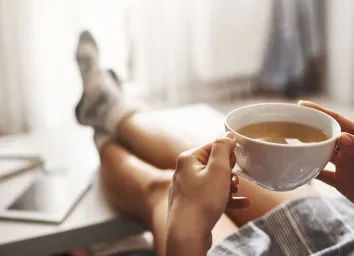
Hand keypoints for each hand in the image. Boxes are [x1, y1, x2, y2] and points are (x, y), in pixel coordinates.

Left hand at [167, 132, 249, 255]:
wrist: (187, 234)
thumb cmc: (202, 201)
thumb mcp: (218, 170)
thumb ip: (223, 148)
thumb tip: (227, 135)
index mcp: (188, 158)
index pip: (213, 146)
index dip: (228, 153)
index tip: (236, 163)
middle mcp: (184, 171)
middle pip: (213, 164)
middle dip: (229, 172)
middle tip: (234, 181)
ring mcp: (187, 188)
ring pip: (214, 181)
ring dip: (229, 186)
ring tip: (236, 192)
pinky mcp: (192, 203)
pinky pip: (211, 196)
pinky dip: (226, 198)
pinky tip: (243, 203)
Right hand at [299, 101, 353, 202]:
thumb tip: (342, 136)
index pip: (336, 120)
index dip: (320, 111)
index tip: (301, 105)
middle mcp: (349, 150)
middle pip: (327, 135)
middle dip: (310, 129)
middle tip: (291, 124)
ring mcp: (345, 165)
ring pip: (322, 154)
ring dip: (308, 150)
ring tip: (291, 144)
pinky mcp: (341, 180)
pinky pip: (322, 173)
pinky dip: (310, 171)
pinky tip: (297, 169)